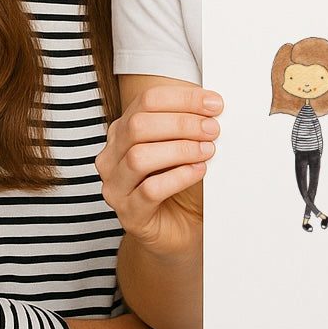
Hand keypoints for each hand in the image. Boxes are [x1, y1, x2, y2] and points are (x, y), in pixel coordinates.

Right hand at [97, 81, 222, 261]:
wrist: (180, 229)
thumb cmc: (183, 184)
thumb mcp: (185, 147)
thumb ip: (191, 125)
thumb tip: (214, 104)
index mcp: (123, 131)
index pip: (147, 101)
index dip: (183, 99)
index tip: (214, 104)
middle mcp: (112, 156)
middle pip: (139, 125)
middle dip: (182, 123)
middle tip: (213, 129)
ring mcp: (115, 186)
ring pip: (139, 157)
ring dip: (180, 149)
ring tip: (207, 150)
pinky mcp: (129, 213)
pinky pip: (150, 190)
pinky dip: (179, 177)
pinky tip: (199, 171)